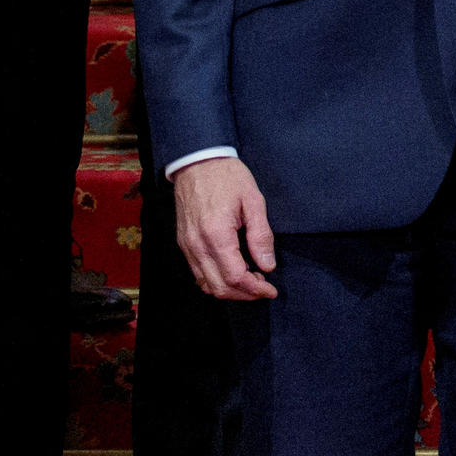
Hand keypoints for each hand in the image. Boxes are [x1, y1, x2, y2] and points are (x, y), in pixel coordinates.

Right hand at [174, 156, 279, 301]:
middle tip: (263, 287)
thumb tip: (267, 264)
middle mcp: (197, 245)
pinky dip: (215, 280)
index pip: (235, 277)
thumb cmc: (227, 177)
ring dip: (230, 290)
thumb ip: (261, 235)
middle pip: (220, 287)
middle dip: (244, 294)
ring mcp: (187, 245)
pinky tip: (232, 272)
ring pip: (206, 284)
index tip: (271, 289)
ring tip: (250, 281)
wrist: (197, 161)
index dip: (255, 289)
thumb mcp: (253, 200)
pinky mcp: (184, 243)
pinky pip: (197, 273)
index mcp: (216, 234)